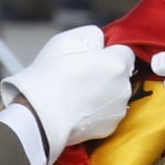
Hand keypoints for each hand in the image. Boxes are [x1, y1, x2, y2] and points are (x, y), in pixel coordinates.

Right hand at [6, 24, 136, 152]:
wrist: (40, 116)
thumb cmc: (51, 77)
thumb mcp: (69, 39)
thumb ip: (94, 35)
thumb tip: (102, 42)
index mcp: (118, 64)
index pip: (125, 51)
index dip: (108, 52)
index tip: (92, 57)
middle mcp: (124, 88)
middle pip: (121, 74)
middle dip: (106, 73)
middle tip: (81, 75)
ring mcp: (118, 111)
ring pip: (115, 95)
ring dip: (103, 92)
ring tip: (77, 93)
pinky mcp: (109, 128)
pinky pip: (107, 113)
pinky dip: (97, 111)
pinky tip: (79, 108)